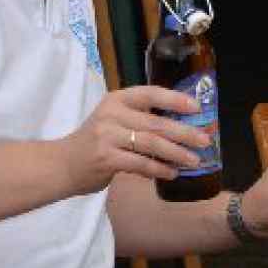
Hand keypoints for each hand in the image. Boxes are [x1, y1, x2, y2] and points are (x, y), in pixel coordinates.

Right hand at [60, 86, 211, 194]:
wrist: (62, 164)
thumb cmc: (95, 142)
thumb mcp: (113, 120)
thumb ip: (140, 119)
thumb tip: (182, 125)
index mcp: (116, 100)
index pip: (150, 93)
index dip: (175, 99)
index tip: (197, 107)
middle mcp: (112, 113)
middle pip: (156, 122)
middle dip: (184, 132)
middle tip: (205, 140)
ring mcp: (107, 135)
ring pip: (151, 143)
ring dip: (176, 153)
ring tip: (194, 160)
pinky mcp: (106, 158)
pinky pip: (140, 163)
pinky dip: (159, 168)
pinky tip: (172, 173)